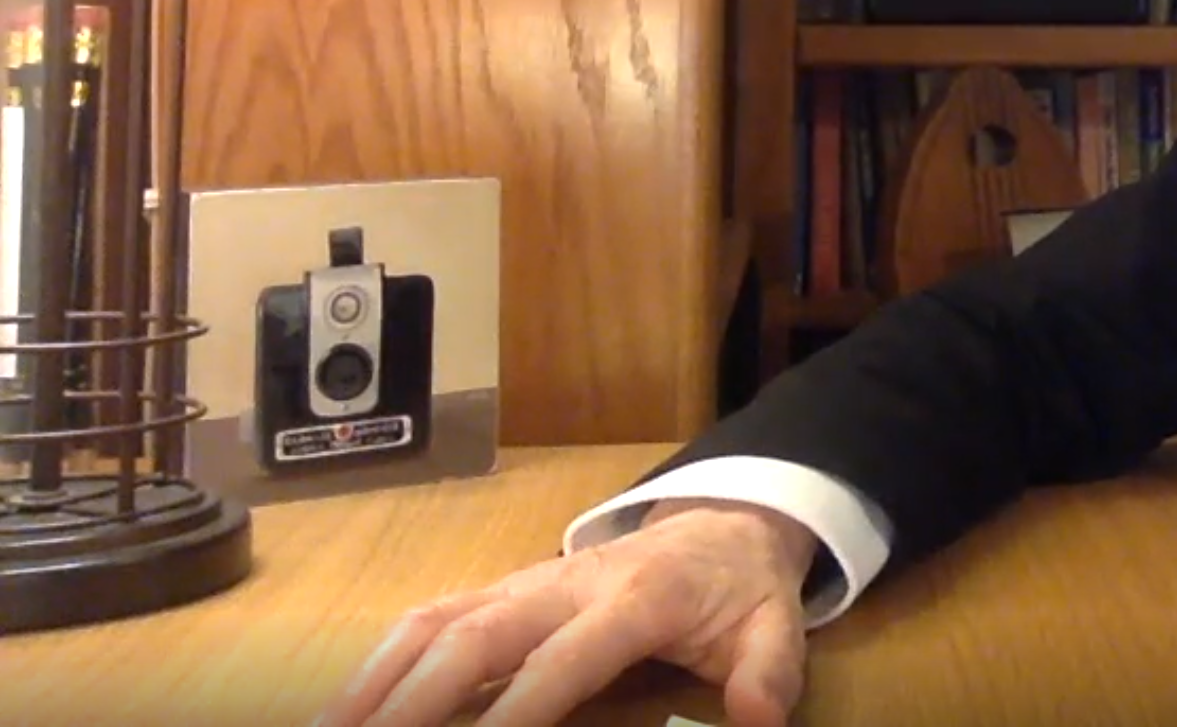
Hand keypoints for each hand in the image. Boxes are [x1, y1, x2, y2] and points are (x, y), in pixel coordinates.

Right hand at [311, 498, 819, 726]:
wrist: (723, 523)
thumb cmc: (740, 590)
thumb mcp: (775, 627)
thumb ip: (768, 675)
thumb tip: (762, 725)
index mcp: (635, 599)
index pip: (563, 660)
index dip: (516, 711)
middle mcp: (565, 584)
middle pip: (475, 633)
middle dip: (414, 697)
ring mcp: (526, 582)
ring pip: (436, 619)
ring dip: (377, 679)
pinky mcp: (503, 589)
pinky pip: (431, 616)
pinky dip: (382, 660)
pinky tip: (347, 707)